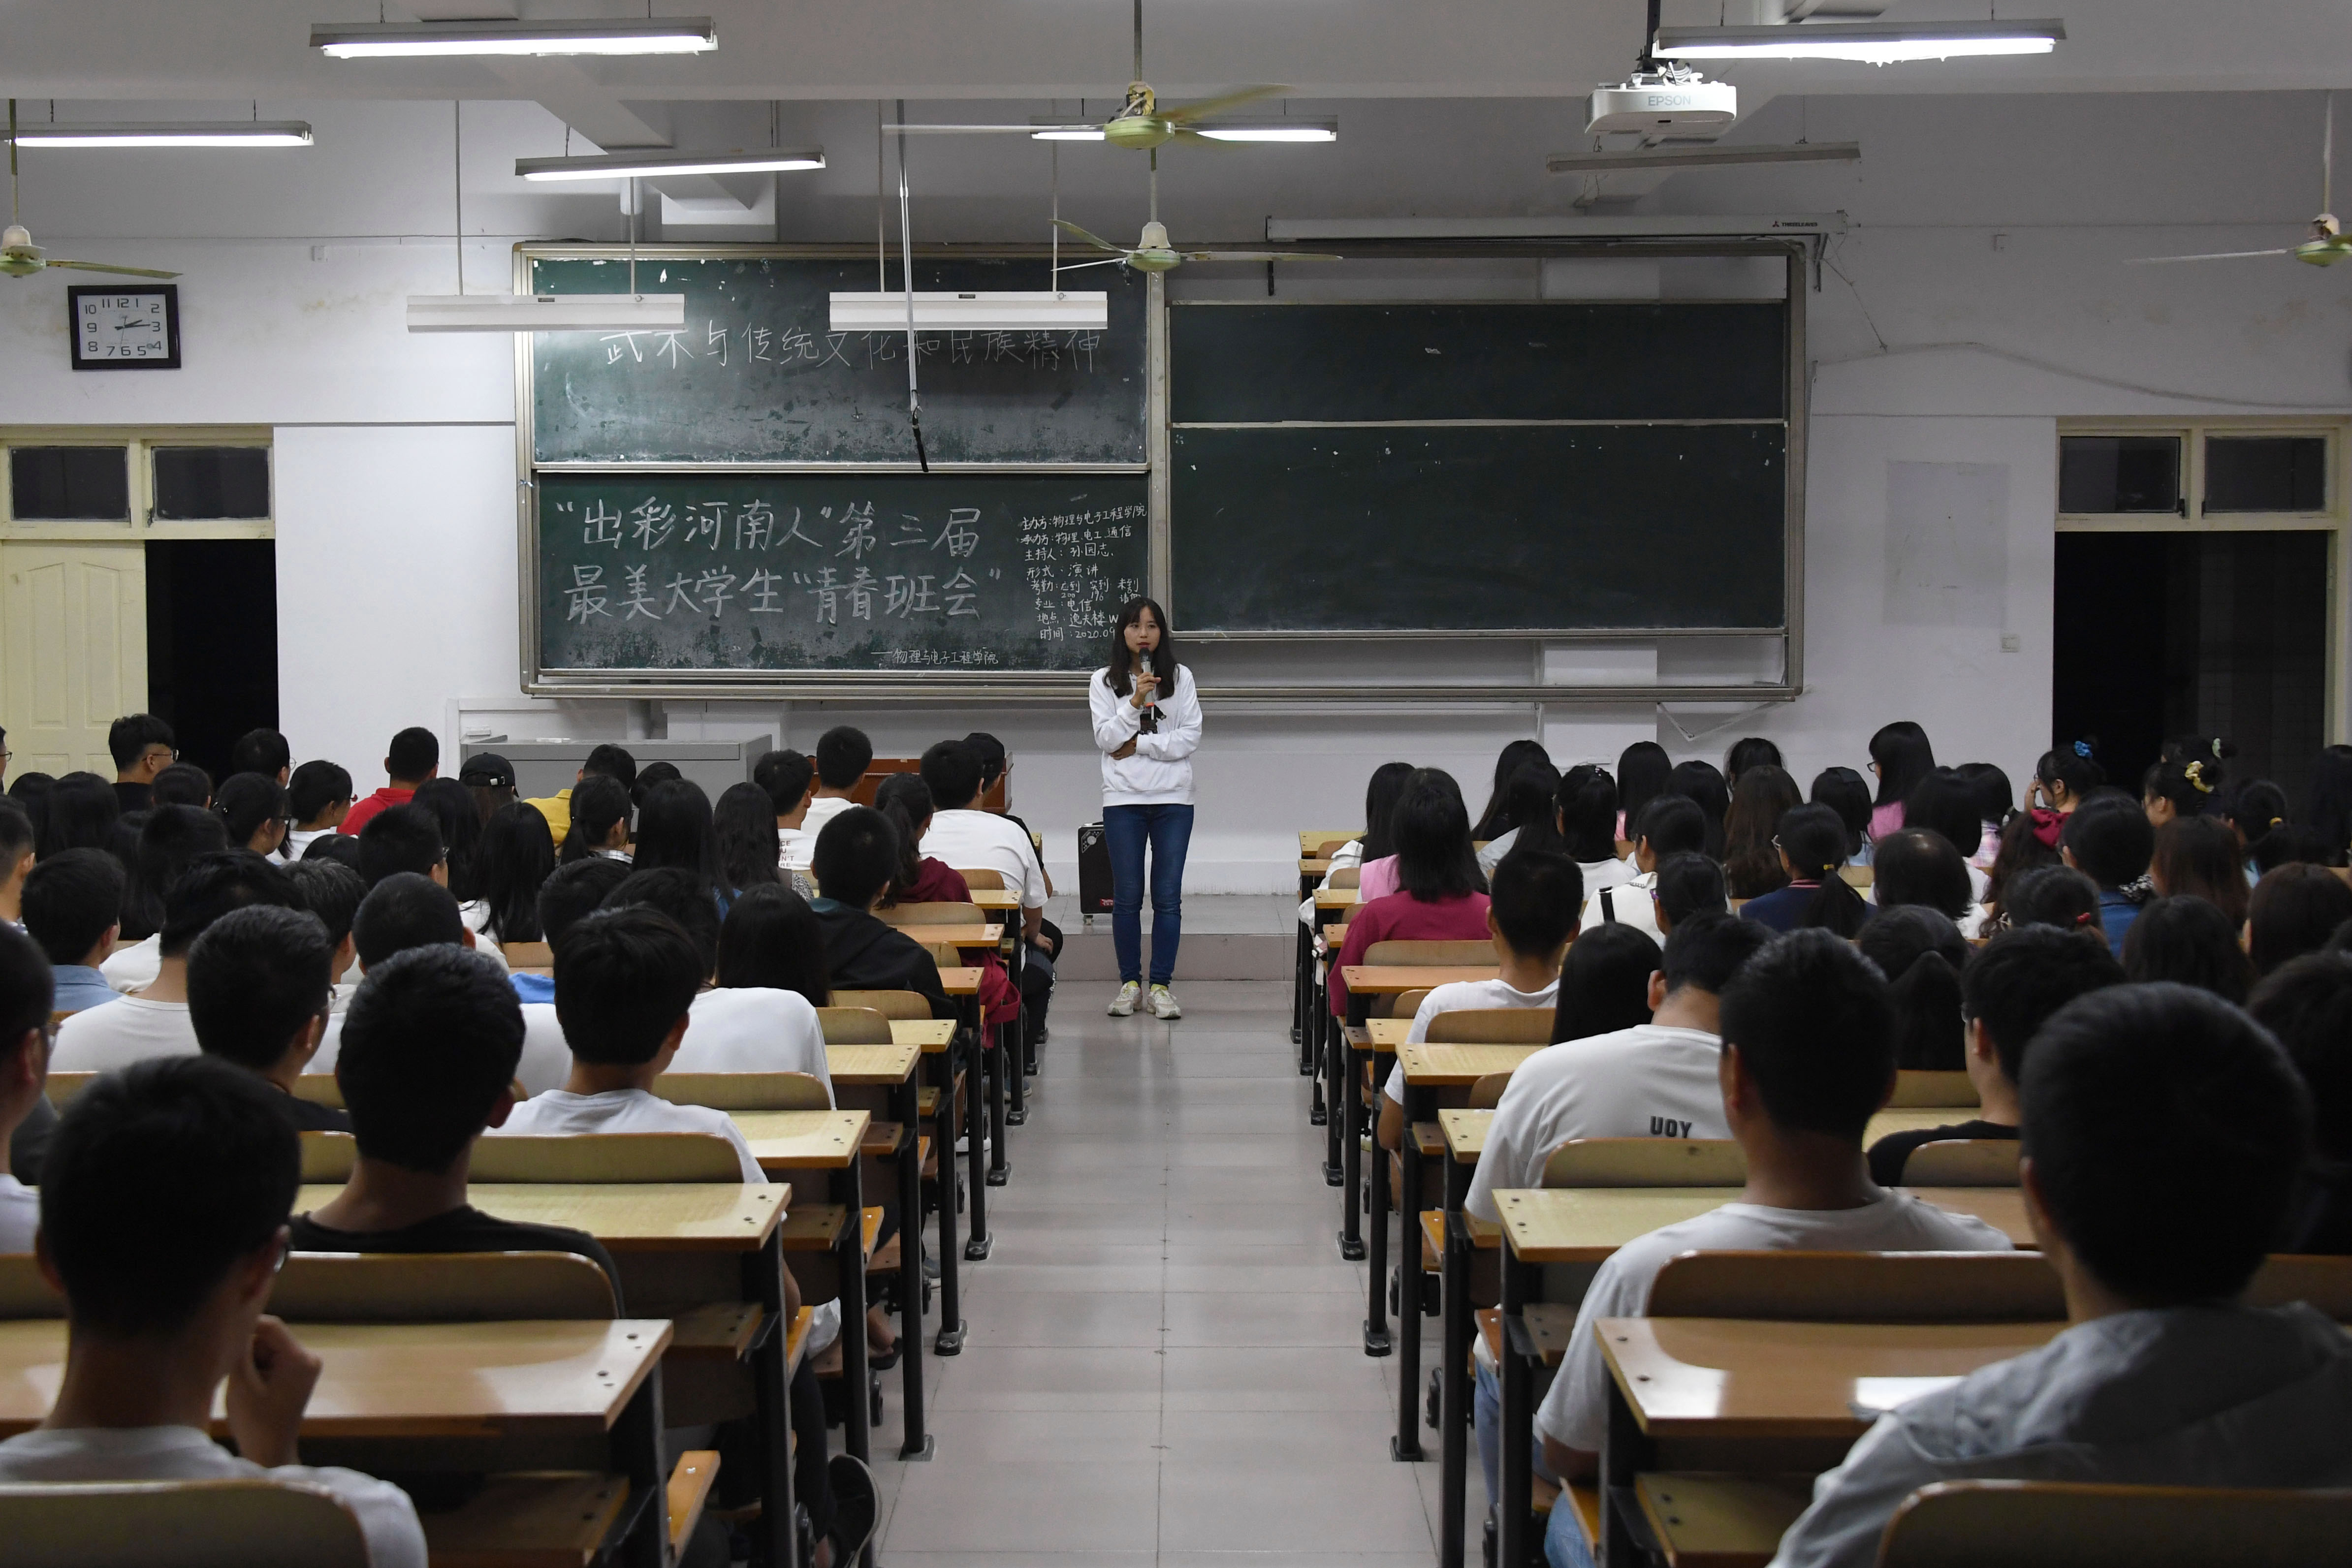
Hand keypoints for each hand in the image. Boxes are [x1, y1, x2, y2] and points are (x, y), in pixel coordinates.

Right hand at [226, 1315, 320, 1468]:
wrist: (269, 1453)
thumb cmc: (255, 1422)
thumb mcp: (241, 1382)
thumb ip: (241, 1349)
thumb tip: (238, 1323)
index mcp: (300, 1358)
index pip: (271, 1326)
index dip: (246, 1326)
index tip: (223, 1335)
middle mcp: (309, 1358)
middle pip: (270, 1338)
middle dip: (249, 1352)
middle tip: (236, 1376)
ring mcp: (305, 1367)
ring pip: (268, 1350)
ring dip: (252, 1362)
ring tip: (245, 1387)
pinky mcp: (298, 1375)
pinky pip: (273, 1361)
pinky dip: (258, 1370)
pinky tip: (252, 1389)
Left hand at [1111, 739, 1136, 759]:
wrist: (1136, 744)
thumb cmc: (1130, 741)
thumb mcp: (1124, 740)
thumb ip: (1120, 741)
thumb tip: (1116, 740)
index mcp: (1121, 749)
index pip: (1115, 752)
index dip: (1112, 753)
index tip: (1109, 752)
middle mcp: (1122, 752)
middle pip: (1116, 755)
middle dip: (1113, 755)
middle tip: (1110, 755)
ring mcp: (1126, 754)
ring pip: (1119, 757)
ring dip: (1116, 758)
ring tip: (1114, 758)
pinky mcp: (1128, 755)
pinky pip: (1123, 757)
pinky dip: (1120, 758)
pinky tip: (1120, 757)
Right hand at [1130, 670, 1159, 708]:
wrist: (1137, 698)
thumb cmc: (1142, 691)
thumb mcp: (1146, 684)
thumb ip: (1153, 680)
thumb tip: (1159, 678)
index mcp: (1139, 678)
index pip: (1146, 673)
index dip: (1151, 675)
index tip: (1152, 678)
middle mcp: (1139, 681)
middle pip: (1149, 677)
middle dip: (1153, 680)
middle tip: (1153, 682)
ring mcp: (1140, 686)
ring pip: (1150, 683)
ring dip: (1153, 685)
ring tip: (1151, 687)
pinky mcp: (1142, 691)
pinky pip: (1150, 688)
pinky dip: (1152, 689)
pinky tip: (1150, 690)